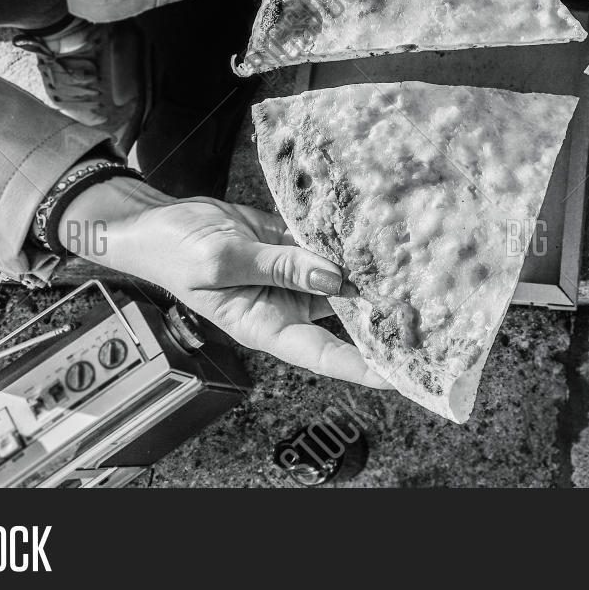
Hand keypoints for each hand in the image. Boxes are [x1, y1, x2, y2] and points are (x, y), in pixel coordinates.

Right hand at [64, 179, 388, 386]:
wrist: (156, 218)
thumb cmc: (174, 251)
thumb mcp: (222, 262)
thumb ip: (281, 268)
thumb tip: (335, 276)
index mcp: (266, 324)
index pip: (326, 354)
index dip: (365, 365)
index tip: (402, 371)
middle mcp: (286, 304)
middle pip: (345, 319)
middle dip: (383, 318)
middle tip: (432, 314)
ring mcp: (292, 274)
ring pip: (344, 279)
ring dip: (374, 275)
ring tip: (420, 271)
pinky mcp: (293, 244)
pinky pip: (329, 246)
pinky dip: (352, 241)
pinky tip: (383, 234)